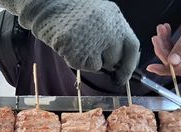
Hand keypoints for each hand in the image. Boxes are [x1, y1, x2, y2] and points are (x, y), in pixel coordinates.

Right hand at [0, 0, 139, 84]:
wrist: (48, 5)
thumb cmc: (73, 11)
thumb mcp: (100, 14)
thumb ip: (112, 32)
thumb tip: (119, 59)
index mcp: (116, 19)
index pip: (132, 48)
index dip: (129, 65)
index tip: (123, 76)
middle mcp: (108, 31)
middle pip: (114, 60)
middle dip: (105, 62)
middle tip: (90, 51)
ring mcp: (94, 42)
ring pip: (97, 65)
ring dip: (87, 60)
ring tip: (77, 42)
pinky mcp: (78, 52)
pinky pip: (81, 65)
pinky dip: (75, 60)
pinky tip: (68, 45)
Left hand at [147, 0, 180, 75]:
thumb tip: (173, 62)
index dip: (166, 67)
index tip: (152, 67)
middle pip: (176, 63)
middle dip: (163, 50)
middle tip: (157, 37)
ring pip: (173, 57)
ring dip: (164, 44)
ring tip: (161, 30)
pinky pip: (175, 52)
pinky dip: (168, 43)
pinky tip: (166, 32)